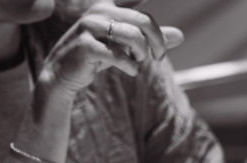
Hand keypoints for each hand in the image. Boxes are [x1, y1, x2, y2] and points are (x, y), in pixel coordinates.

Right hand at [39, 2, 183, 98]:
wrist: (65, 72)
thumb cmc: (99, 55)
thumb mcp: (126, 45)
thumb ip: (152, 38)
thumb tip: (181, 36)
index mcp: (109, 5)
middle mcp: (100, 11)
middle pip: (144, 20)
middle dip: (158, 41)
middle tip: (158, 57)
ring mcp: (90, 26)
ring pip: (133, 36)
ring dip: (142, 53)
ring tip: (138, 61)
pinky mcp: (86, 45)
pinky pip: (118, 55)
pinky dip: (130, 66)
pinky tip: (131, 70)